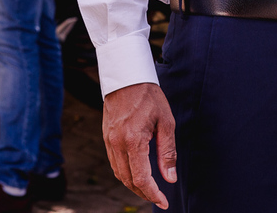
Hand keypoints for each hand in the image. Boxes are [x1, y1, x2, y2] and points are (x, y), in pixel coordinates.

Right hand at [102, 82, 176, 208]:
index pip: (141, 178)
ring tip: (149, 188)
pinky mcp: (106, 136)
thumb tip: (170, 178)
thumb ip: (168, 152)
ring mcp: (108, 140)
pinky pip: (114, 163)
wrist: (126, 76)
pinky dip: (125, 173)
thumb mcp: (166, 122)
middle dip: (144, 193)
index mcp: (133, 140)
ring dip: (133, 185)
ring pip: (119, 173)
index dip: (153, 194)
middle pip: (128, 180)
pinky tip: (136, 172)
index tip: (164, 202)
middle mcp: (117, 143)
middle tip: (159, 198)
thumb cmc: (149, 96)